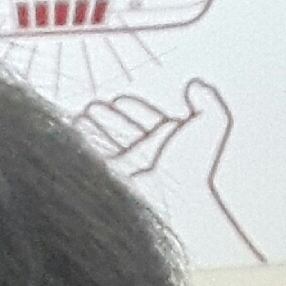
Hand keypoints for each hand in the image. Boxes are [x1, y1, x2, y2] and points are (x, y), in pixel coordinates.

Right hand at [73, 78, 263, 266]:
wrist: (170, 200)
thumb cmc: (192, 169)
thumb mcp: (212, 124)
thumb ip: (209, 101)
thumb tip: (197, 85)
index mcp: (166, 142)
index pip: (146, 121)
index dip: (134, 109)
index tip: (120, 100)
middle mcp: (144, 156)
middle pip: (122, 131)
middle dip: (107, 118)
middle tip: (93, 106)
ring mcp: (125, 169)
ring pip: (105, 142)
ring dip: (92, 128)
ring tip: (80, 116)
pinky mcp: (107, 179)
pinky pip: (92, 156)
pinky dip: (81, 143)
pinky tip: (73, 132)